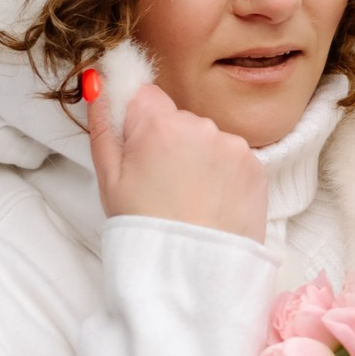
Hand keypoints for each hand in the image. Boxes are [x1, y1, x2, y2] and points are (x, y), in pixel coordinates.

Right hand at [85, 80, 267, 243]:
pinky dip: (223, 177)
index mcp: (160, 124)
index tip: (140, 154)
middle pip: (179, 119)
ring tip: (190, 201)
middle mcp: (201, 125)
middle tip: (163, 188)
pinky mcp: (256, 168)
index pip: (145, 97)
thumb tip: (97, 80)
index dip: (139, 126)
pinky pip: (233, 160)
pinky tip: (211, 205)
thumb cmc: (145, 229)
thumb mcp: (109, 178)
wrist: (193, 274)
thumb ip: (102, 124)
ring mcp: (233, 146)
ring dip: (199, 161)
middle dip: (170, 144)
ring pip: (208, 140)